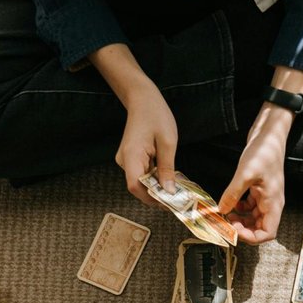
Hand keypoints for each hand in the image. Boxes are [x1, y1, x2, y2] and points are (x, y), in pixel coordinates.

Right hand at [117, 83, 178, 207]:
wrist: (142, 99)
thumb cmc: (155, 115)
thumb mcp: (167, 142)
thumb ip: (167, 168)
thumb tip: (169, 191)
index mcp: (131, 156)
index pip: (135, 186)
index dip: (151, 198)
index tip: (169, 203)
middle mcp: (124, 160)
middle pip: (139, 187)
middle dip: (157, 196)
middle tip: (178, 200)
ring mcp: (126, 160)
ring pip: (141, 182)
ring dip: (157, 188)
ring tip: (176, 190)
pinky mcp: (131, 159)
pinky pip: (142, 174)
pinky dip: (155, 179)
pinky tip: (168, 179)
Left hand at [218, 105, 290, 243]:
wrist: (269, 134)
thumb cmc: (265, 151)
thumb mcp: (246, 173)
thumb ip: (233, 194)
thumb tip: (222, 210)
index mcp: (273, 203)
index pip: (268, 233)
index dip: (251, 237)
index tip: (235, 231)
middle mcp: (271, 203)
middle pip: (259, 228)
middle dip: (243, 229)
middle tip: (227, 223)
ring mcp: (265, 197)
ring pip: (253, 218)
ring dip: (240, 220)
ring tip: (226, 214)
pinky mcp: (258, 190)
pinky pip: (249, 207)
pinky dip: (239, 209)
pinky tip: (230, 203)